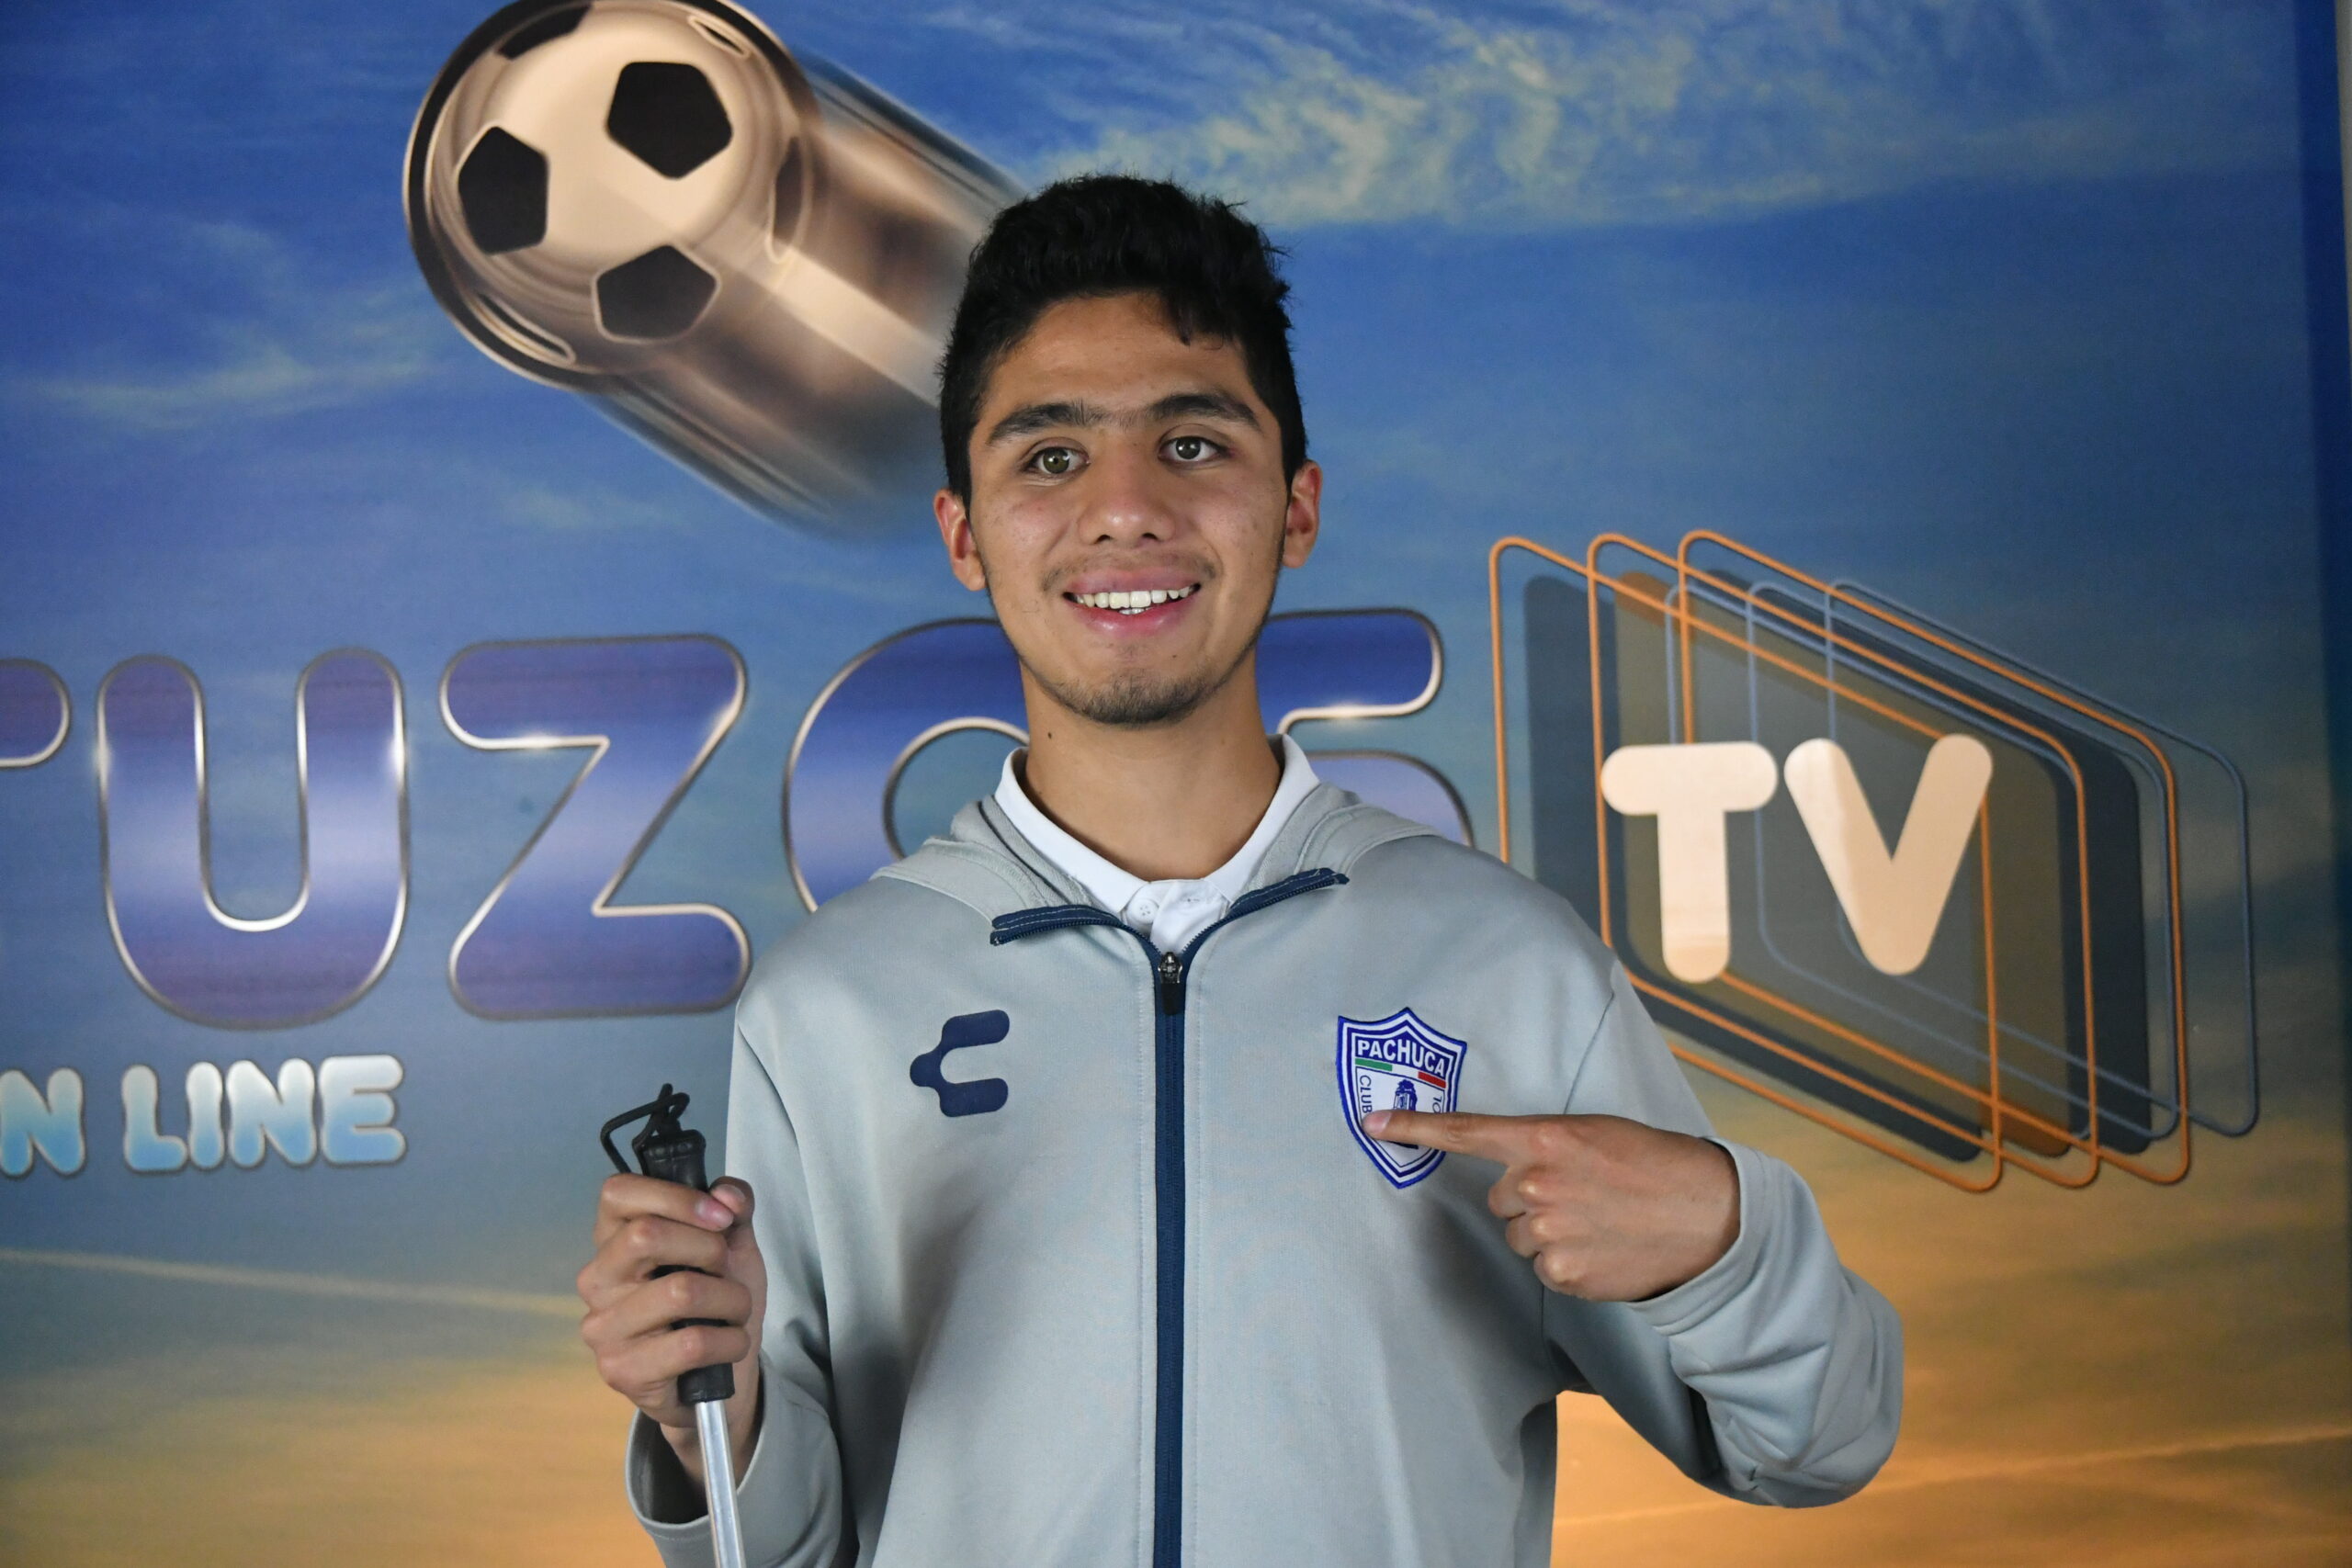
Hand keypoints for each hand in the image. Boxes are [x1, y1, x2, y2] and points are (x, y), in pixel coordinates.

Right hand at [578, 1173, 766, 1484]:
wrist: (716, 1380)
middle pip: (647, 1235)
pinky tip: (730, 1344)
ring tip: (736, 1311)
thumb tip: (726, 1195)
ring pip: (680, 1290)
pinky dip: (730, 1340)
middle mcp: (597, 1280)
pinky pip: (691, 1343)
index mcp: (614, 1239)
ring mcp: (602, 1327)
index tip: (721, 1218)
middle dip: (710, 1248)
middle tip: (727, 1270)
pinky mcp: (621, 1370)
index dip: (677, 1197)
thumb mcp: (733, 1245)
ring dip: (732, 1300)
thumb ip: (735, 1208)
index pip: (619, 1193)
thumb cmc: (716, 1303)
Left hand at [1363, 1110, 1738, 1300]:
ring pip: (1520, 1235)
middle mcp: (1537, 1184)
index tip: (1373, 1124)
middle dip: (1530, 1198)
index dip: (1415, 1129)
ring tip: (1599, 1222)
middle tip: (1581, 1195)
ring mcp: (1548, 1232)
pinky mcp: (1561, 1273)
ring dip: (1548, 1232)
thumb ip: (1545, 1147)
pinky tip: (1602, 1249)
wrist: (1707, 1214)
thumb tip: (1511, 1172)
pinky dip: (1566, 1262)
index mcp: (1545, 1138)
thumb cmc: (1652, 1164)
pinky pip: (1542, 1267)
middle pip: (1500, 1197)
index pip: (1467, 1133)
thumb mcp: (1595, 1134)